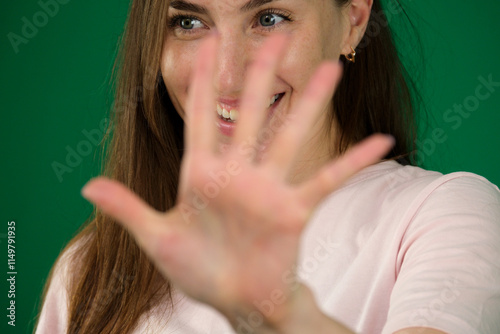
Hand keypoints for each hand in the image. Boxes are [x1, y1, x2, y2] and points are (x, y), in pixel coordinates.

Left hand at [82, 33, 392, 331]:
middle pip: (248, 113)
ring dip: (309, 104)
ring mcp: (268, 189)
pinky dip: (352, 162)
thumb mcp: (157, 239)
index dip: (201, 82)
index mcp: (201, 174)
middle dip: (258, 75)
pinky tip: (379, 142)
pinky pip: (327, 181)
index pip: (200, 118)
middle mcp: (237, 174)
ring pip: (290, 136)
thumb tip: (87, 186)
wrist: (235, 300)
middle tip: (272, 37)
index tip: (207, 45)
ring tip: (329, 69)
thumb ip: (128, 208)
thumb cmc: (198, 270)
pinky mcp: (293, 210)